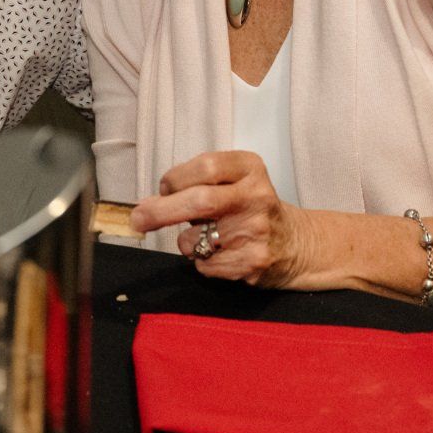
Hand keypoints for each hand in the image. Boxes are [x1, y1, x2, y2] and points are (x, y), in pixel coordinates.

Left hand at [129, 151, 310, 286]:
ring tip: (206, 238)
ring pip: (195, 239)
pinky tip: (222, 254)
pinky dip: (203, 262)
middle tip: (138, 219)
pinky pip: (205, 265)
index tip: (165, 189)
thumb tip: (145, 205)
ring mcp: (257, 231)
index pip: (206, 167)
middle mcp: (257, 197)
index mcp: (250, 168)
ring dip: (186, 242)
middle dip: (160, 212)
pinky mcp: (253, 262)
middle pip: (199, 201)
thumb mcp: (232, 182)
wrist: (295, 244)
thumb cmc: (249, 208)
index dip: (176, 179)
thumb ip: (194, 185)